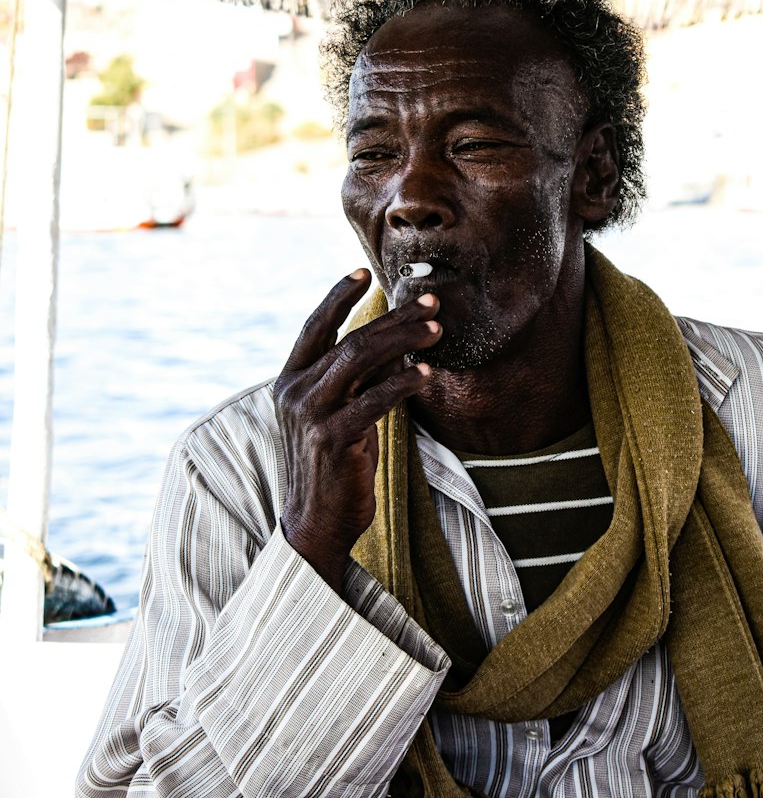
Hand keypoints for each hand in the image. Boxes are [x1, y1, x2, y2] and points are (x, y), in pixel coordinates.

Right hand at [275, 269, 440, 592]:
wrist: (314, 524)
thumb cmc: (333, 467)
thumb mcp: (341, 415)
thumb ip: (358, 380)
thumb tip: (397, 343)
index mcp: (290, 381)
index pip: (314, 327)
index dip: (338, 296)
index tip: (364, 273)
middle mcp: (295, 392)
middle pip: (349, 338)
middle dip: (394, 316)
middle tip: (430, 301)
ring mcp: (310, 414)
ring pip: (360, 359)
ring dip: (403, 339)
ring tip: (437, 329)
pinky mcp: (332, 439)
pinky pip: (374, 399)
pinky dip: (403, 382)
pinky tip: (427, 372)